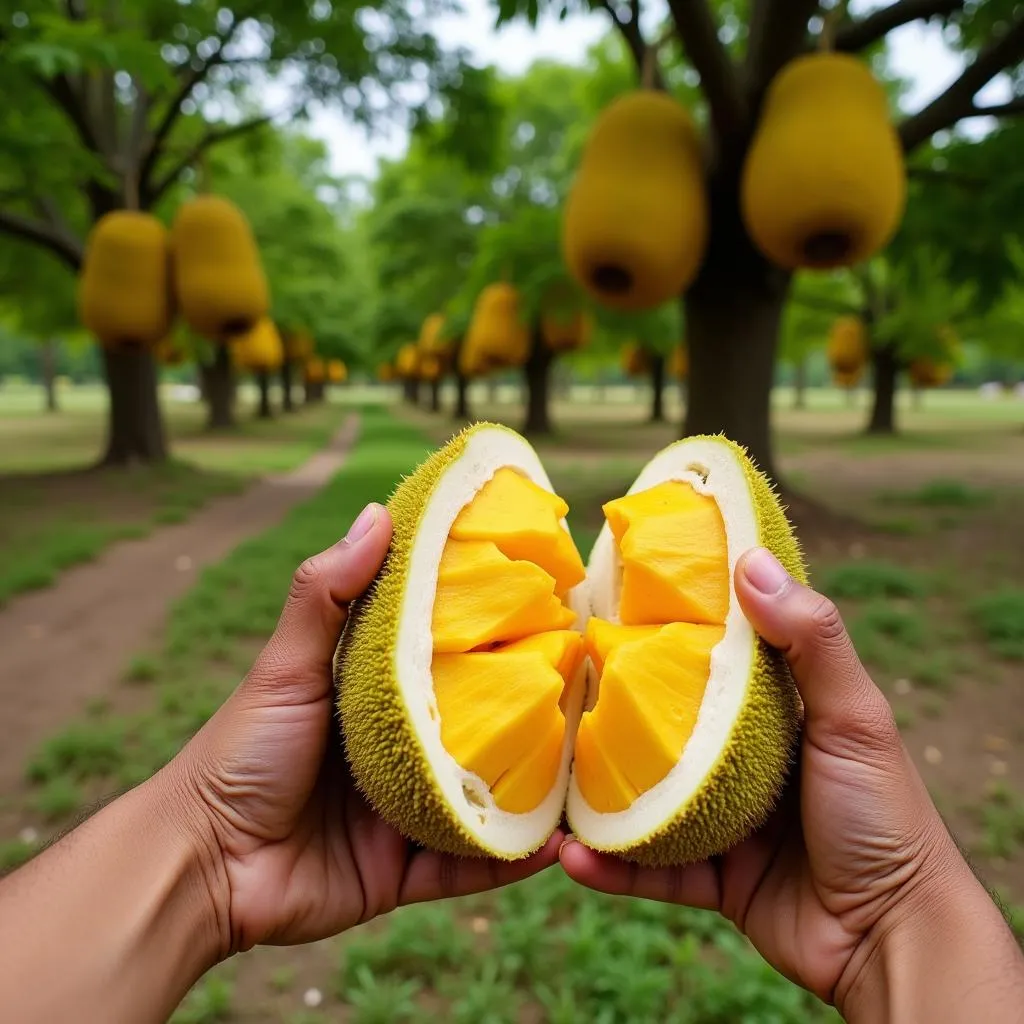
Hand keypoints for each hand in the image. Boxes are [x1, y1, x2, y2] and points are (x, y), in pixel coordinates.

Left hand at [172, 502, 560, 957]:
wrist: (201, 867)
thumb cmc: (238, 753)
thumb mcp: (286, 666)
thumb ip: (328, 596)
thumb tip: (378, 513)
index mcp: (376, 696)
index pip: (445, 656)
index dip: (491, 632)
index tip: (547, 605)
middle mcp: (399, 749)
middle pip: (478, 729)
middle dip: (530, 714)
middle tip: (593, 688)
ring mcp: (407, 810)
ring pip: (488, 795)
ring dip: (537, 788)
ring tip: (596, 767)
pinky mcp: (408, 869)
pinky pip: (473, 862)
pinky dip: (515, 856)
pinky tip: (564, 840)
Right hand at [560, 546, 1007, 1015]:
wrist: (894, 939)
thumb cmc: (884, 814)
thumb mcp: (855, 716)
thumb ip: (809, 640)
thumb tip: (751, 561)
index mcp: (779, 714)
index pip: (717, 658)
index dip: (672, 629)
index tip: (614, 600)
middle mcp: (748, 761)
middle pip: (669, 731)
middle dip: (616, 717)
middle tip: (557, 691)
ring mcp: (728, 821)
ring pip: (647, 800)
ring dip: (598, 797)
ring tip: (546, 783)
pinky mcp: (715, 878)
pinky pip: (651, 869)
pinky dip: (612, 866)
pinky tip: (571, 854)